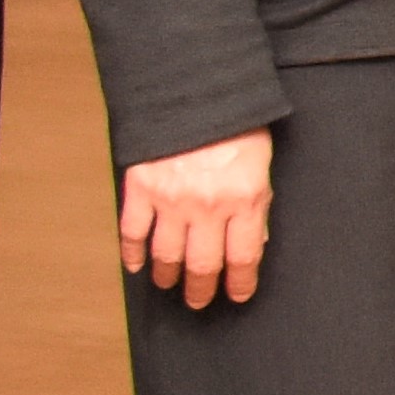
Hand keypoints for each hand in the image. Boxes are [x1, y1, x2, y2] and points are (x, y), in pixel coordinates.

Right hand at [116, 129, 272, 308]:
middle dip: (202, 290)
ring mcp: (170, 200)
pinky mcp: (141, 190)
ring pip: (166, 256)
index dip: (241, 283)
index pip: (244, 258)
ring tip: (169, 285)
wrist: (196, 92)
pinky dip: (132, 254)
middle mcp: (207, 206)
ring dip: (167, 276)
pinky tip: (136, 266)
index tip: (238, 295)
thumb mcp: (262, 164)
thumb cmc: (237, 124)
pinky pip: (133, 232)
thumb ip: (257, 205)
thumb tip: (253, 241)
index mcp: (245, 199)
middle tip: (199, 302)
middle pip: (202, 266)